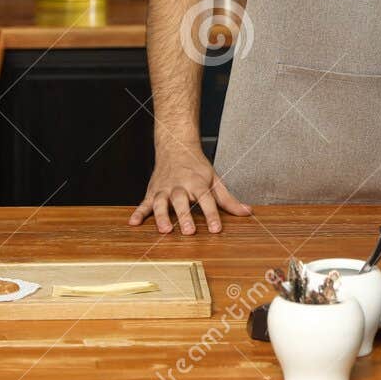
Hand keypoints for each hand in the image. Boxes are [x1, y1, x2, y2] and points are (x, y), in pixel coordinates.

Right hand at [128, 148, 250, 233]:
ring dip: (162, 216)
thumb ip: (229, 200)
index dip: (212, 215)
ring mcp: (164, 189)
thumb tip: (247, 212)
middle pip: (182, 201)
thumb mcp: (215, 180)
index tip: (216, 229)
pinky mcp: (152, 192)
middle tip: (189, 232)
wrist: (175, 147)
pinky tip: (133, 223)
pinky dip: (138, 213)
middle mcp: (179, 186)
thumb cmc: (196, 167)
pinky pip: (143, 203)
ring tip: (164, 230)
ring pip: (161, 202)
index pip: (206, 200)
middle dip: (185, 216)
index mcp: (197, 183)